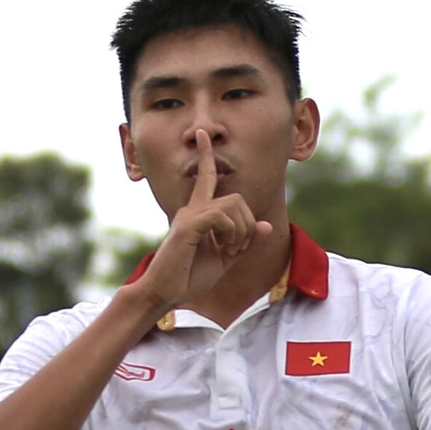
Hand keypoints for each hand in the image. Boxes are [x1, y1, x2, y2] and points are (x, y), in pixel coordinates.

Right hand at [133, 131, 270, 310]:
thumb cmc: (189, 278)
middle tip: (238, 248)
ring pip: (233, 205)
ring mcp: (189, 216)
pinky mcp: (188, 226)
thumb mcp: (224, 259)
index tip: (204, 135)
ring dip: (241, 231)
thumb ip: (244, 242)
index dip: (206, 156)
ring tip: (230, 251)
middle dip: (247, 224)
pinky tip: (224, 249)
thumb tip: (265, 225)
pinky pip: (221, 216)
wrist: (165, 294)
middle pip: (236, 198)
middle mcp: (192, 209)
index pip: (206, 178)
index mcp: (199, 214)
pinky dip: (231, 233)